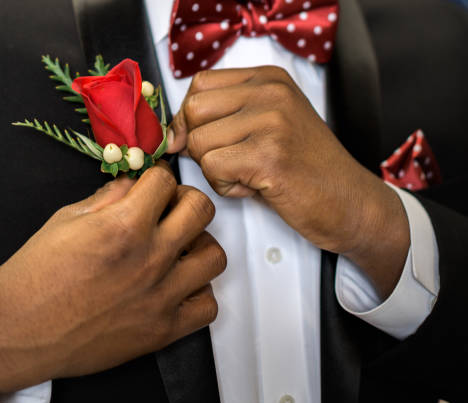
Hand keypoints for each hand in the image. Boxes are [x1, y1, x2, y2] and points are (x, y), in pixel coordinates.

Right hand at [0, 163, 225, 392]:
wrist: (19, 331)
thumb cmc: (35, 276)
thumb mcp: (65, 220)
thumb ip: (107, 199)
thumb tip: (133, 185)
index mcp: (122, 226)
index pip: (165, 180)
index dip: (157, 177)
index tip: (153, 185)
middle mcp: (150, 258)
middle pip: (200, 209)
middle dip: (186, 200)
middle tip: (170, 209)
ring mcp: (160, 296)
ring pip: (214, 256)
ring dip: (199, 245)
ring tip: (178, 249)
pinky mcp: (163, 330)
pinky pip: (208, 306)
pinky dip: (198, 293)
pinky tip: (178, 287)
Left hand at [167, 67, 408, 298]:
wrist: (351, 203)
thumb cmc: (305, 169)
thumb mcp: (267, 128)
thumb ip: (224, 118)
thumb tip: (171, 134)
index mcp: (269, 79)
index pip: (199, 85)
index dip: (191, 119)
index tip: (205, 142)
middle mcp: (271, 92)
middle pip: (193, 110)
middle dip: (201, 145)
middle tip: (232, 163)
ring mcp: (272, 121)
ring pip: (199, 143)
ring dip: (215, 169)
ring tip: (249, 175)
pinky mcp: (269, 156)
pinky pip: (213, 168)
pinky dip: (225, 187)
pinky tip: (254, 187)